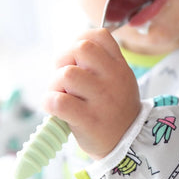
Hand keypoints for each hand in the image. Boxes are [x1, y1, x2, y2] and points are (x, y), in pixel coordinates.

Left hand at [43, 28, 140, 159]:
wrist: (129, 142)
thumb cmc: (116, 110)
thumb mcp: (121, 82)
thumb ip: (103, 64)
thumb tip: (71, 52)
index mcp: (120, 68)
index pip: (99, 36)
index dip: (80, 40)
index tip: (77, 58)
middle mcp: (113, 80)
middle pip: (80, 48)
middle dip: (64, 59)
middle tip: (65, 78)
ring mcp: (102, 100)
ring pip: (67, 74)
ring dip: (55, 84)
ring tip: (63, 96)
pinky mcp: (89, 120)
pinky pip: (59, 102)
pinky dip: (50, 102)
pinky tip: (56, 109)